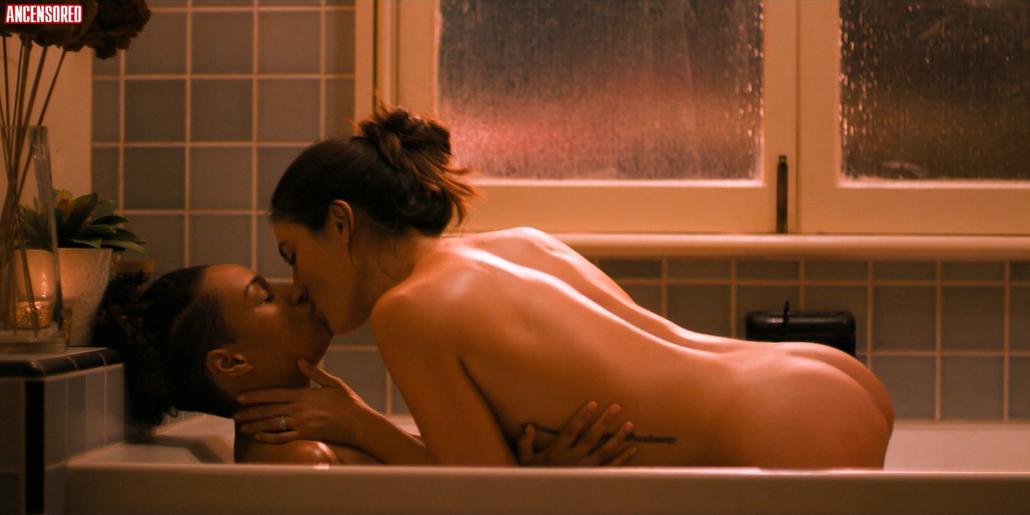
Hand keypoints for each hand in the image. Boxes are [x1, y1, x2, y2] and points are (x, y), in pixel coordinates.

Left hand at [234, 360, 373, 446]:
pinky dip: (269, 437)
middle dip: (249, 412)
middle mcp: (298, 409)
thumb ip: (315, 373)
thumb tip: (299, 361)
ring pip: (272, 424)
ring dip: (255, 425)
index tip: (240, 397)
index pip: (274, 394)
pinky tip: (260, 437)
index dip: (255, 396)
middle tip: (233, 415)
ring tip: (242, 427)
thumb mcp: (333, 383)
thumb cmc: (348, 402)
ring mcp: (301, 424)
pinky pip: (283, 438)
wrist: (358, 423)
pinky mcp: (306, 435)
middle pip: (268, 410)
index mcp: (303, 395)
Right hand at [517, 401, 636, 466]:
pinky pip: (612, 468)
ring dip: (618, 437)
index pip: (572, 430)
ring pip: (605, 451)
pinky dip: (624, 458)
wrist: (546, 500)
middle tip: (617, 407)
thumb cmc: (537, 477)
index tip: (593, 403)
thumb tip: (528, 426)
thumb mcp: (525, 461)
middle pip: (592, 437)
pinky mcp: (596, 478)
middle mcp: (574, 459)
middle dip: (605, 421)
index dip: (582, 416)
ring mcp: (587, 469)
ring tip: (630, 424)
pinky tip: (633, 448)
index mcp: (558, 452)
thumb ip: (524, 443)